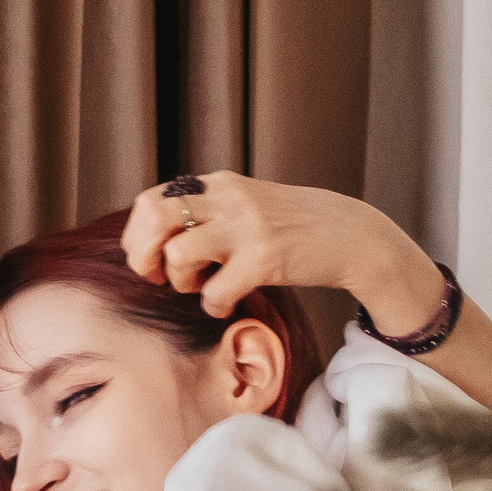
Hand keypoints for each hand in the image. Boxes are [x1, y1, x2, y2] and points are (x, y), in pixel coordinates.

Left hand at [119, 173, 444, 332]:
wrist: (353, 235)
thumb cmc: (294, 227)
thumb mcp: (247, 204)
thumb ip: (209, 211)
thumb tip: (158, 238)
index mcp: (218, 184)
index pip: (150, 201)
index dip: (139, 236)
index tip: (154, 259)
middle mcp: (228, 198)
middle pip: (153, 218)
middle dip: (144, 256)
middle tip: (161, 276)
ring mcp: (247, 227)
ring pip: (178, 253)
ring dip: (180, 282)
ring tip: (201, 287)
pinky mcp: (266, 259)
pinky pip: (214, 292)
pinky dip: (213, 307)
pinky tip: (227, 305)